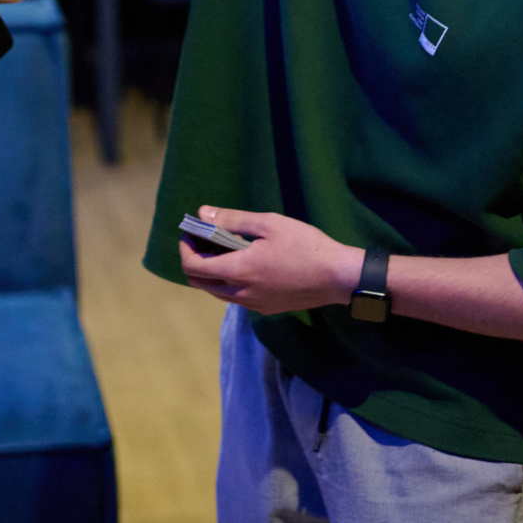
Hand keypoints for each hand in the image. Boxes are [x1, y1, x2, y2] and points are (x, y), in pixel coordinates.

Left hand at [177, 206, 363, 315]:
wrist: (337, 277)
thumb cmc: (305, 245)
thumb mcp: (268, 224)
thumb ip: (232, 220)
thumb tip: (203, 214)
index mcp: (238, 271)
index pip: (193, 266)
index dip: (185, 248)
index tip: (191, 232)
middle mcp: (240, 293)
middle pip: (199, 282)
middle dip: (194, 259)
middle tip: (204, 239)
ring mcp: (253, 305)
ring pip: (216, 291)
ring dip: (211, 271)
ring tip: (225, 248)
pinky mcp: (265, 308)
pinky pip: (235, 297)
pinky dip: (229, 281)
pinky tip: (246, 263)